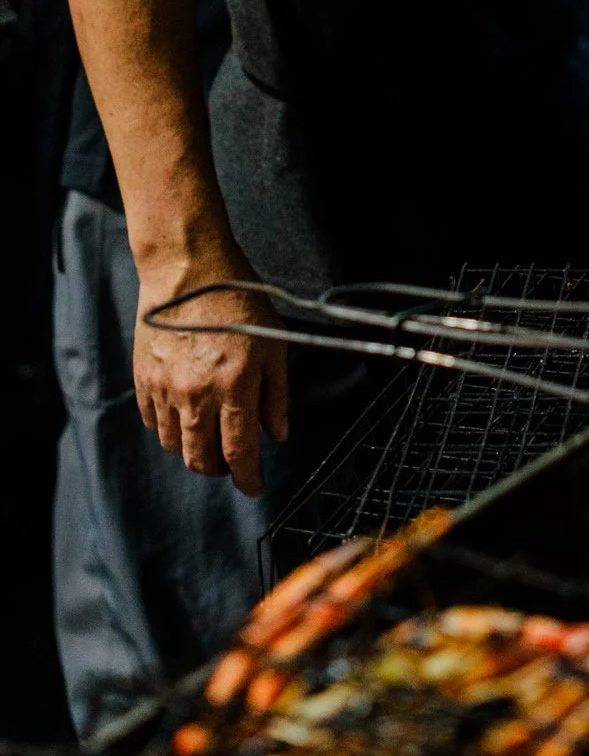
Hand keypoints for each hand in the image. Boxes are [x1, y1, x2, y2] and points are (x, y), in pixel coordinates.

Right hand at [135, 264, 289, 495]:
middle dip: (219, 470)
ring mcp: (165, 388)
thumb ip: (276, 394)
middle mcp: (196, 394)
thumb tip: (277, 435)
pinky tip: (184, 413)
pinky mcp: (144, 378)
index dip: (247, 478)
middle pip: (200, 459)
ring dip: (193, 449)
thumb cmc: (239, 300)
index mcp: (234, 386)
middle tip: (232, 462)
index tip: (254, 487)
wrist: (188, 268)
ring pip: (174, 445)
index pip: (239, 452)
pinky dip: (168, 427)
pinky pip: (152, 421)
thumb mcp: (274, 343)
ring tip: (209, 434)